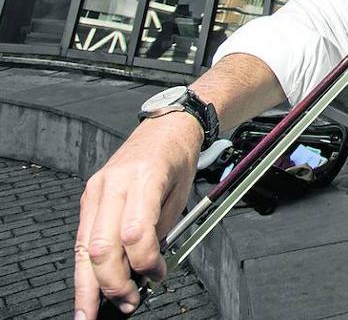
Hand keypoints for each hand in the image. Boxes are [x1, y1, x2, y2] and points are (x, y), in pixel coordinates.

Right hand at [74, 115, 200, 317]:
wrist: (165, 128)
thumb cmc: (177, 157)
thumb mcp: (182, 193)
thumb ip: (163, 231)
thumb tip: (147, 268)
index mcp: (145, 179)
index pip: (137, 232)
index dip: (147, 263)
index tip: (158, 276)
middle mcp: (114, 184)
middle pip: (103, 246)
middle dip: (113, 283)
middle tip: (129, 303)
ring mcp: (96, 190)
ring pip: (85, 247)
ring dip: (89, 285)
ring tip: (93, 310)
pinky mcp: (88, 196)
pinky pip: (83, 238)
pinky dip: (85, 267)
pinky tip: (87, 288)